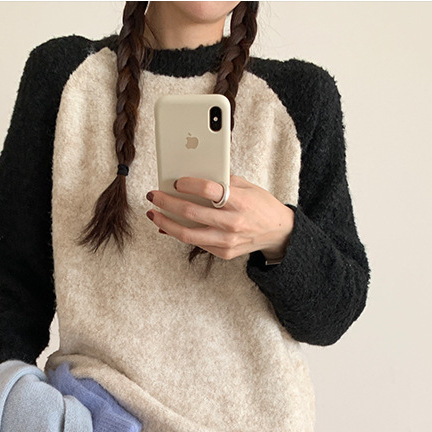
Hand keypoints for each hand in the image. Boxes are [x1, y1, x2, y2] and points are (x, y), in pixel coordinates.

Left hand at [145, 175, 293, 260]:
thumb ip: (223, 182)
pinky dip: (179, 234)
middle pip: (191, 213)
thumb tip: (193, 178)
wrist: (278, 232)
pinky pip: (196, 243)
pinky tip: (168, 226)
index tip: (175, 181)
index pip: (210, 190)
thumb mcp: (247, 186)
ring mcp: (227, 241)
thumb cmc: (260, 205)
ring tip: (154, 214)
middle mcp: (232, 223)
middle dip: (167, 203)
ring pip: (188, 234)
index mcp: (240, 201)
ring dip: (166, 223)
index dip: (189, 184)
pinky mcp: (224, 253)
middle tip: (153, 196)